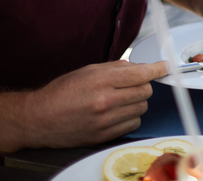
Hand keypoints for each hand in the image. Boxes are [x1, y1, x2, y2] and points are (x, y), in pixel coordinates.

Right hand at [21, 60, 166, 148]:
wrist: (38, 119)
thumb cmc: (61, 92)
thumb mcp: (87, 71)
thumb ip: (115, 68)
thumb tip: (139, 67)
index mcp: (101, 81)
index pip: (140, 74)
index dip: (156, 69)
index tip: (165, 67)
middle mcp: (105, 101)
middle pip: (145, 91)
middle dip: (143, 85)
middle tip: (132, 84)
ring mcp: (105, 121)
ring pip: (141, 108)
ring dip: (136, 102)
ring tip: (120, 99)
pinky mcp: (104, 136)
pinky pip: (133, 124)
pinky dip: (130, 117)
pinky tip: (118, 113)